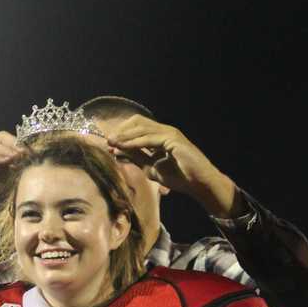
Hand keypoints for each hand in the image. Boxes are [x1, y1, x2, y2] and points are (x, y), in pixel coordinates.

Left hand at [103, 116, 242, 217]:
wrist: (199, 185)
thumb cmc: (180, 178)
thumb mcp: (152, 168)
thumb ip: (137, 158)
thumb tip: (118, 152)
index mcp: (161, 136)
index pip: (138, 126)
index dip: (123, 133)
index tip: (109, 144)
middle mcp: (165, 131)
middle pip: (138, 122)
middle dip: (121, 131)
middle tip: (108, 141)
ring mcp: (170, 133)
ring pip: (142, 129)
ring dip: (125, 136)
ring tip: (112, 143)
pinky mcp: (173, 139)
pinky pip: (149, 138)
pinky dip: (134, 142)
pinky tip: (123, 147)